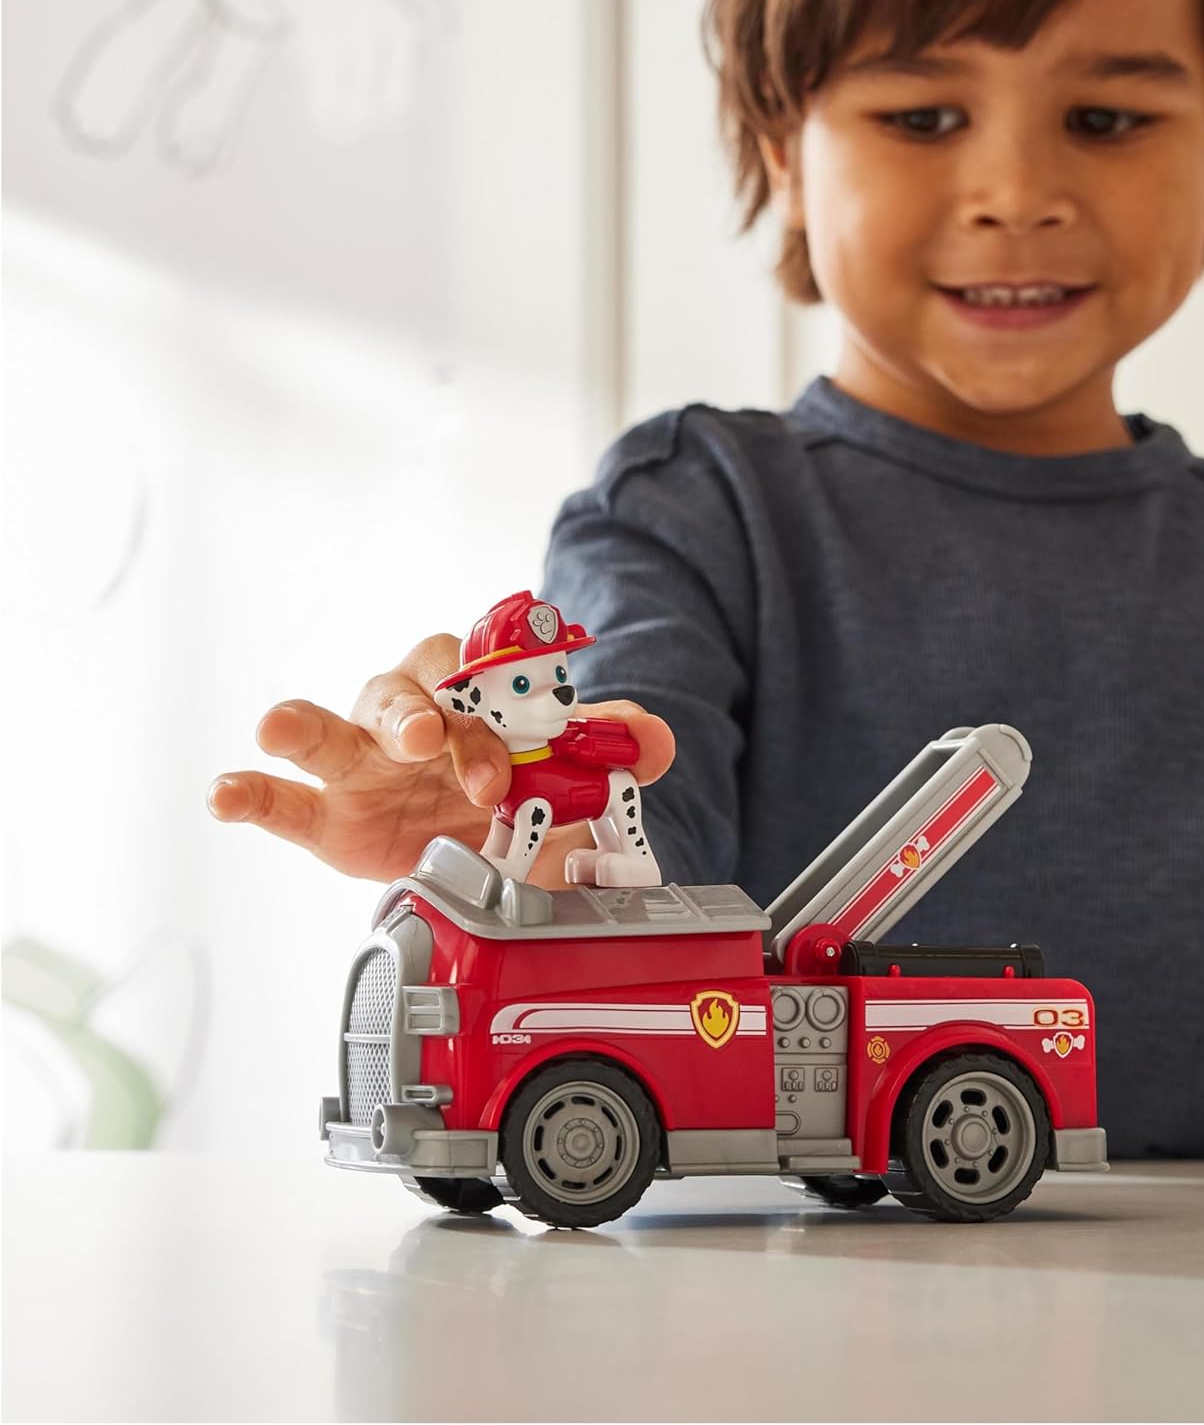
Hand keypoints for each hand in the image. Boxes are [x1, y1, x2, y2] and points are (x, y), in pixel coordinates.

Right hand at [207, 633, 674, 884]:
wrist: (490, 851)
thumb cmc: (521, 792)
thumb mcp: (572, 774)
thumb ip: (614, 746)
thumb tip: (654, 739)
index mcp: (472, 696)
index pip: (475, 678)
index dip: (489, 710)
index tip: (512, 760)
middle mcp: (410, 717)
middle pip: (401, 694)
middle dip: (416, 718)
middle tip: (428, 746)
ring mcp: (363, 766)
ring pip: (329, 730)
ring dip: (307, 724)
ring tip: (278, 724)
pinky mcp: (328, 817)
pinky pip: (282, 800)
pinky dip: (251, 793)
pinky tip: (224, 791)